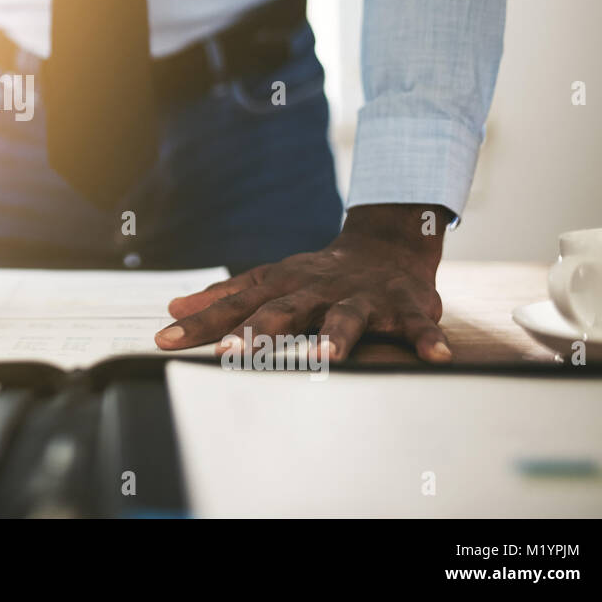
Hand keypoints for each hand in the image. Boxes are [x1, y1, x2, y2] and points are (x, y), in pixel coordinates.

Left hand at [155, 204, 454, 362]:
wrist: (386, 244)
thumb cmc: (319, 275)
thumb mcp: (270, 280)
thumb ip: (224, 298)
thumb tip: (173, 311)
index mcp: (282, 285)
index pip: (234, 305)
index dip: (201, 323)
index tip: (165, 340)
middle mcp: (317, 289)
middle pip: (283, 310)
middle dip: (257, 331)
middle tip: (232, 353)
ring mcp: (362, 296)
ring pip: (346, 316)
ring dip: (336, 336)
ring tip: (326, 357)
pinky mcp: (405, 305)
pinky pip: (418, 324)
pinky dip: (427, 338)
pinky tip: (436, 355)